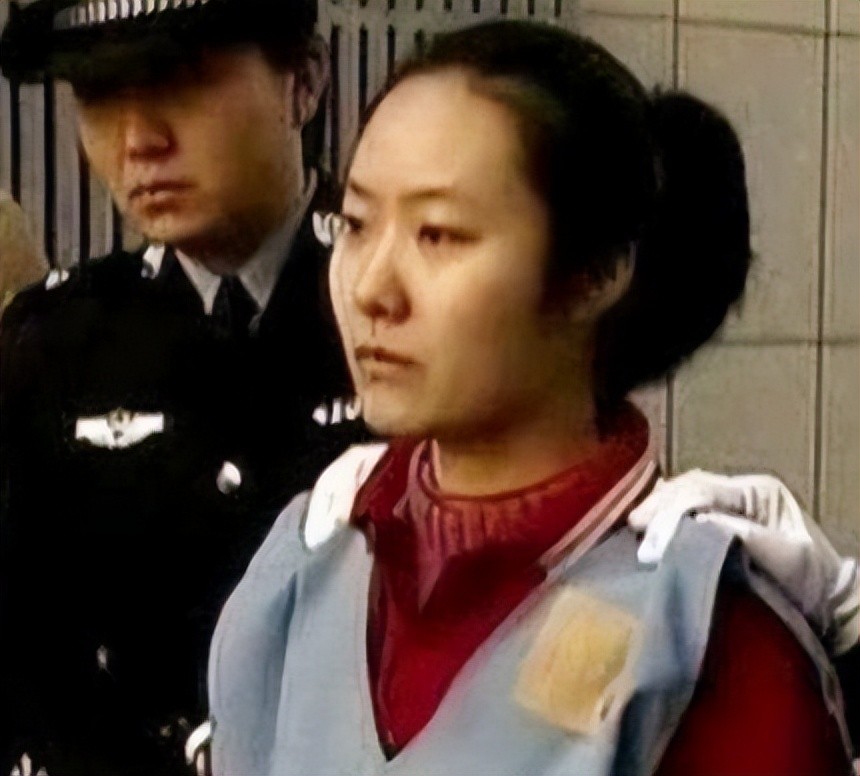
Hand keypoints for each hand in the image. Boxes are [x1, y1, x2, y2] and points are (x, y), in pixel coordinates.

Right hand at [629, 469, 858, 654]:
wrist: (826, 600)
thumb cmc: (810, 582)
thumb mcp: (785, 557)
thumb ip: (743, 536)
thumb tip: (697, 525)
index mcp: (759, 491)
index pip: (703, 491)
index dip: (672, 511)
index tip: (649, 538)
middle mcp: (742, 488)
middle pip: (689, 485)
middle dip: (659, 505)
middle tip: (633, 528)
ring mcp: (732, 498)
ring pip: (684, 489)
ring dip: (659, 505)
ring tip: (635, 524)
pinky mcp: (723, 513)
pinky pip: (686, 500)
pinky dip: (664, 508)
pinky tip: (648, 518)